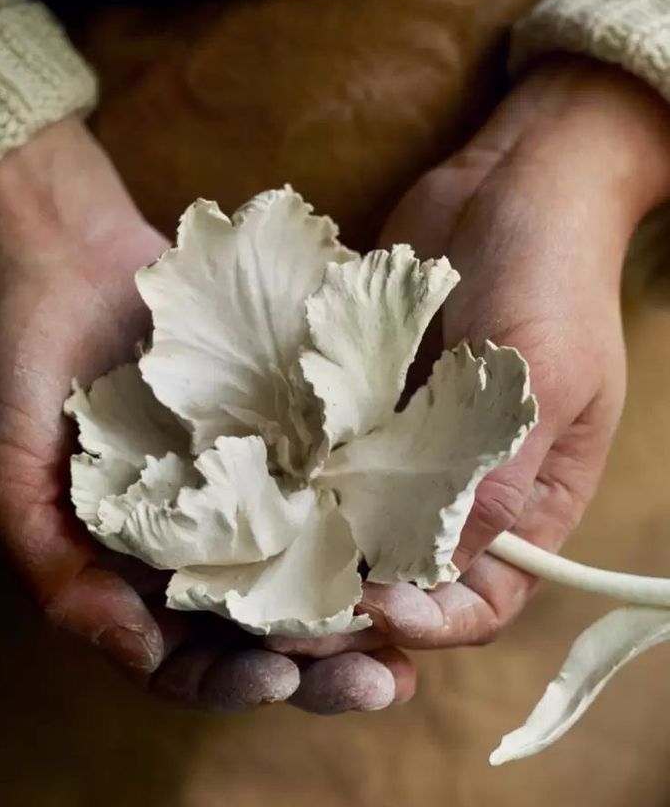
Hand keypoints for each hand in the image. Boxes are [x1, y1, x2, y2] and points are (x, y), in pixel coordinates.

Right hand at [0, 117, 413, 712]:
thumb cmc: (24, 375)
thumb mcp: (13, 481)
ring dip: (361, 606)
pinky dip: (367, 515)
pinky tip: (407, 531)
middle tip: (377, 681)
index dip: (235, 683)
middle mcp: (203, 543)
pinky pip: (331, 482)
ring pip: (312, 568)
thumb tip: (140, 652)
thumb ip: (55, 572)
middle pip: (268, 630)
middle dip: (321, 666)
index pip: (193, 659)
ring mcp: (250, 489)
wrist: (67, 262)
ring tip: (409, 624)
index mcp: (142, 574)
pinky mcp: (286, 434)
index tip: (280, 679)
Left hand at [271, 56, 669, 658]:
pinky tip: (251, 480)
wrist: (510, 182)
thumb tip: (441, 572)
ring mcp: (410, 447)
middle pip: (407, 576)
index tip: (370, 608)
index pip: (481, 600)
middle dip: (352, 598)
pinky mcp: (366, 405)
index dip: (429, 623)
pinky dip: (298, 474)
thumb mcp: (547, 379)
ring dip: (313, 542)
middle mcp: (465, 489)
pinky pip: (329, 456)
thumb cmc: (554, 275)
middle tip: (288, 603)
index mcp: (530, 503)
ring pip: (358, 522)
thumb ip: (501, 479)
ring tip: (257, 553)